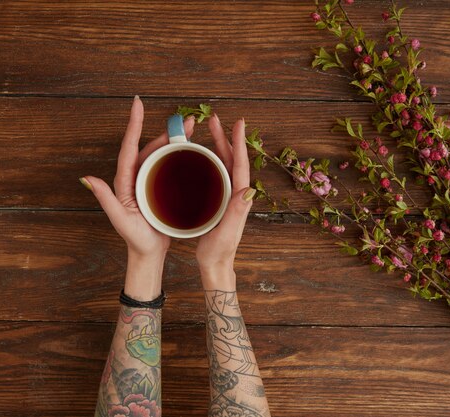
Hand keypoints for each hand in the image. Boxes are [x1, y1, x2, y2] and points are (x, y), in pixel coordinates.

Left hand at [80, 96, 194, 298]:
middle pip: (151, 146)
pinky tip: (194, 150)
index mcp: (125, 180)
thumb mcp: (120, 219)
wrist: (149, 253)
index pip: (129, 147)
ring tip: (193, 129)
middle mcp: (137, 176)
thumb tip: (87, 178)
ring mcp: (150, 181)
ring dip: (177, 140)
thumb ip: (105, 199)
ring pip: (163, 154)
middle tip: (187, 120)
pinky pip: (171, 166)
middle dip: (167, 130)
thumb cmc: (135, 239)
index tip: (138, 104)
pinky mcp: (162, 188)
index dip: (134, 125)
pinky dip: (181, 155)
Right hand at [196, 114, 255, 290]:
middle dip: (225, 137)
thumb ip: (237, 213)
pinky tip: (200, 156)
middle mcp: (235, 194)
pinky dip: (209, 160)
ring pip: (224, 164)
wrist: (215, 265)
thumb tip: (249, 190)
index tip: (238, 123)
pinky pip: (215, 174)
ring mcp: (227, 196)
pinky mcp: (218, 201)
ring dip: (218, 146)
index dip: (239, 143)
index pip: (241, 165)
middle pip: (232, 160)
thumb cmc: (219, 251)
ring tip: (209, 129)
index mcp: (239, 198)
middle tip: (215, 119)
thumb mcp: (227, 233)